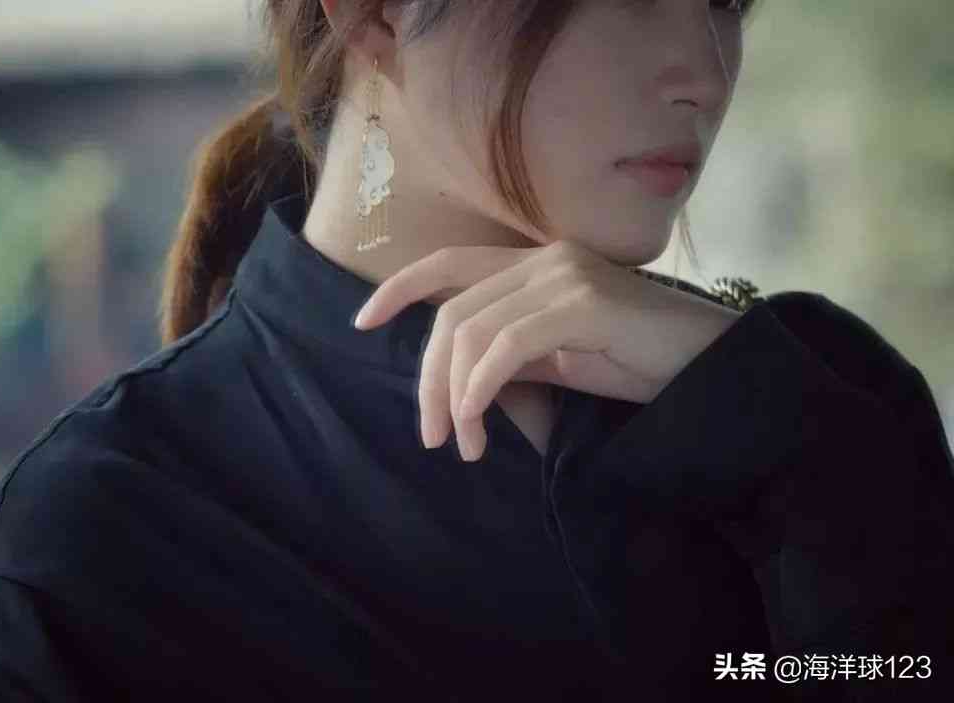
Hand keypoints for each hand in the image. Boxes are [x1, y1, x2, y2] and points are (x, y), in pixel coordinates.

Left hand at [352, 239, 742, 460]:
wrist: (715, 363)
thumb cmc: (644, 362)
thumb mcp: (564, 358)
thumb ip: (514, 352)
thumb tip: (462, 375)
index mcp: (538, 263)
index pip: (450, 264)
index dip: (399, 288)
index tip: (362, 321)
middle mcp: (545, 259)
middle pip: (451, 311)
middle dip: (426, 377)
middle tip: (430, 434)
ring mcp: (563, 275)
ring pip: (470, 330)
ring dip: (452, 395)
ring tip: (462, 443)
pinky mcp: (581, 303)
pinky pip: (504, 346)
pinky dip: (478, 388)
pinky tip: (477, 423)